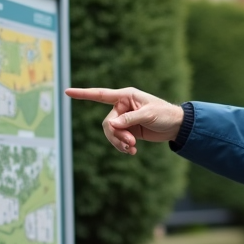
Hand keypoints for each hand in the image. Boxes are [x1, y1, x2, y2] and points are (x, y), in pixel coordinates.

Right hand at [65, 87, 183, 154]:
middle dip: (116, 135)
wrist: (176, 126)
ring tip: (133, 148)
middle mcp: (122, 107)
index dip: (83, 94)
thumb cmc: (165, 114)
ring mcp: (124, 119)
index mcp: (125, 96)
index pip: (100, 95)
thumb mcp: (148, 115)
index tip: (66, 92)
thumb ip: (129, 119)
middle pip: (107, 123)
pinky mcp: (128, 130)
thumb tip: (111, 125)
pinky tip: (133, 151)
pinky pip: (118, 140)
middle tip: (131, 142)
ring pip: (111, 133)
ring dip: (119, 143)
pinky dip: (123, 147)